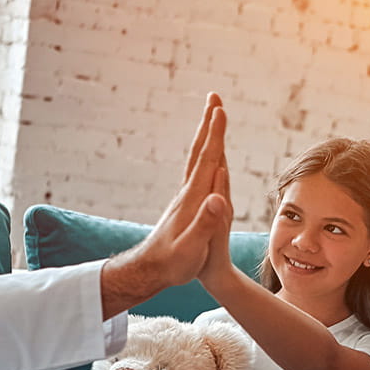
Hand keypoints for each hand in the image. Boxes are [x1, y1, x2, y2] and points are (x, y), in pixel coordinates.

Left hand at [100, 94, 231, 315]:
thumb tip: (218, 198)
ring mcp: (185, 197)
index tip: (220, 110)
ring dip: (207, 136)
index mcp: (193, 199)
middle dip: (209, 124)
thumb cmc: (172, 264)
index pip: (208, 161)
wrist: (149, 271)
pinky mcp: (184, 205)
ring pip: (197, 159)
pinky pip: (197, 172)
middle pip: (200, 152)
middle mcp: (188, 193)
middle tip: (215, 98)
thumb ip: (205, 224)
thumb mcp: (192, 249)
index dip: (215, 135)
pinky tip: (207, 157)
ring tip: (213, 119)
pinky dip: (205, 156)